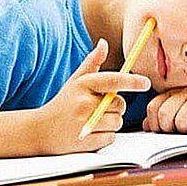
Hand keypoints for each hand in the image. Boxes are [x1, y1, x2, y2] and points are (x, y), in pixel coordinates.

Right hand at [39, 39, 150, 154]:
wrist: (40, 130)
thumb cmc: (63, 103)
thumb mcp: (75, 81)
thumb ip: (92, 63)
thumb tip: (104, 43)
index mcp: (83, 85)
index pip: (112, 80)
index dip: (131, 81)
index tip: (146, 83)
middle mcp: (84, 103)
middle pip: (119, 104)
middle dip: (115, 107)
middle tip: (98, 108)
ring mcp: (85, 123)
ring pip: (118, 122)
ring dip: (111, 123)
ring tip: (93, 121)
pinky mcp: (86, 142)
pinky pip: (111, 138)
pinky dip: (105, 136)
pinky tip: (91, 133)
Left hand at [142, 88, 186, 133]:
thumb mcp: (182, 112)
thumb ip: (163, 118)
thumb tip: (146, 126)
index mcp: (175, 93)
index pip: (153, 107)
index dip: (154, 123)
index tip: (162, 132)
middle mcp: (186, 93)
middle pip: (164, 114)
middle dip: (168, 129)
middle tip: (178, 133)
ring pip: (180, 122)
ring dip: (185, 132)